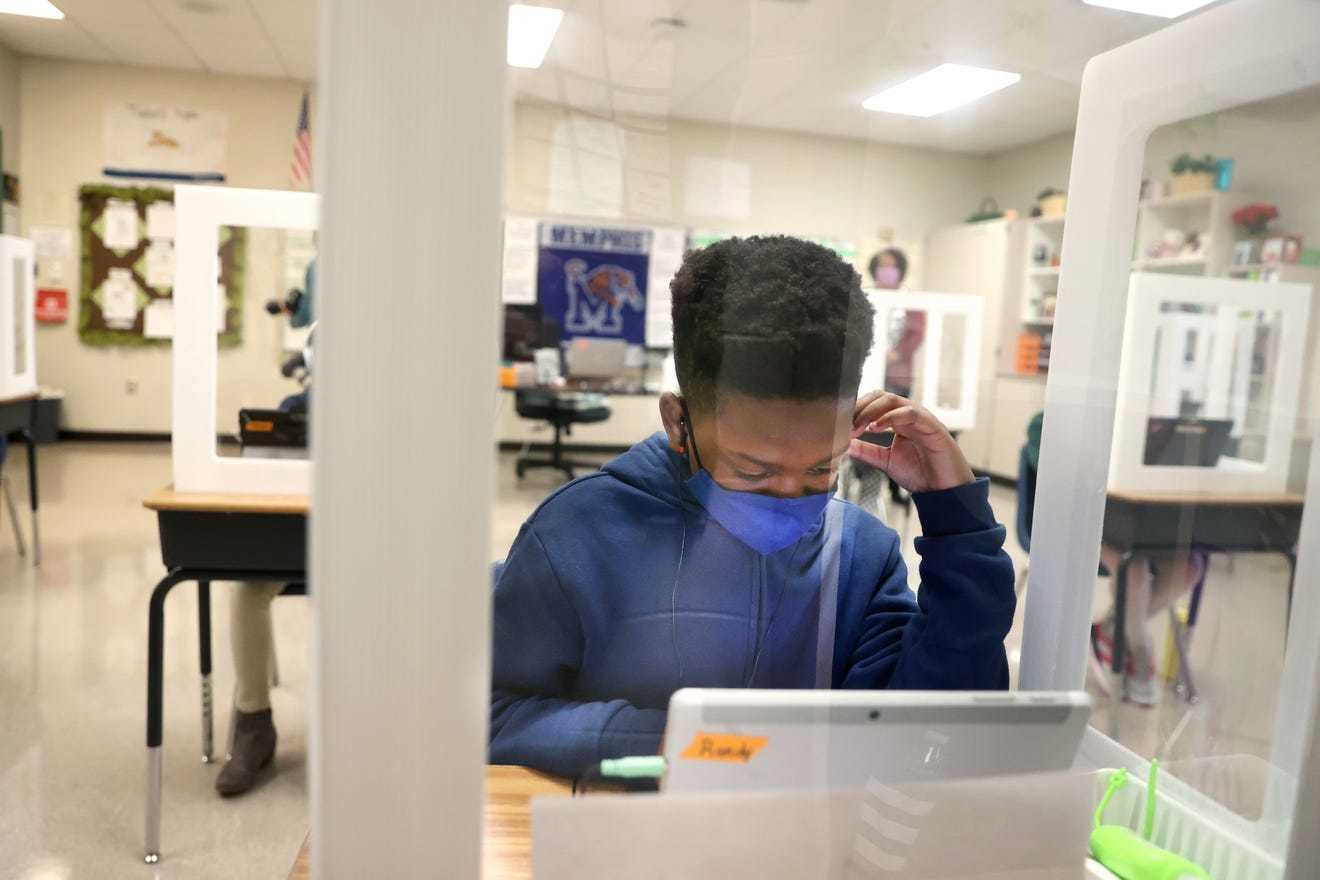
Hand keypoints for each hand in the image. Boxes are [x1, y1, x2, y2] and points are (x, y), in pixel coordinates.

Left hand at [849, 391, 973, 493]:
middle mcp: (909, 415)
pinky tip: (876, 428)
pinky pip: (911, 413)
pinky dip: (891, 417)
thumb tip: (845, 444)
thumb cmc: (921, 474)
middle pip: (881, 396)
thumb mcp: (886, 461)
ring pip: (893, 400)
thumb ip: (867, 451)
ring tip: (858, 426)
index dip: (856, 409)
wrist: (944, 492)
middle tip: (846, 423)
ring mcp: (922, 418)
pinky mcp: (933, 426)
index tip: (841, 424)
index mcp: (899, 420)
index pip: (874, 403)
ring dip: (871, 411)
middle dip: (861, 407)